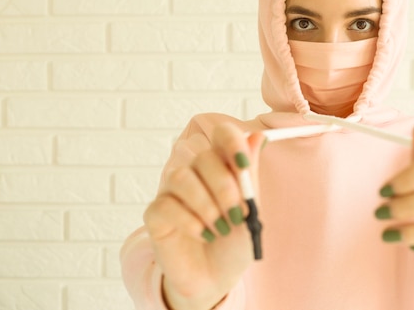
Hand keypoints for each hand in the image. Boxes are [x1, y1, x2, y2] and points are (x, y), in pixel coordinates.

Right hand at [143, 123, 265, 309]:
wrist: (216, 279)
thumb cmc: (234, 243)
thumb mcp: (250, 211)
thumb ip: (249, 175)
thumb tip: (257, 136)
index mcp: (220, 165)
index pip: (222, 134)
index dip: (232, 142)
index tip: (244, 165)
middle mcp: (194, 172)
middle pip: (202, 156)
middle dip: (224, 187)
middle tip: (237, 215)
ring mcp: (171, 191)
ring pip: (181, 177)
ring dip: (206, 205)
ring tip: (220, 229)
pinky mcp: (155, 214)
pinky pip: (165, 205)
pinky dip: (188, 221)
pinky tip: (202, 235)